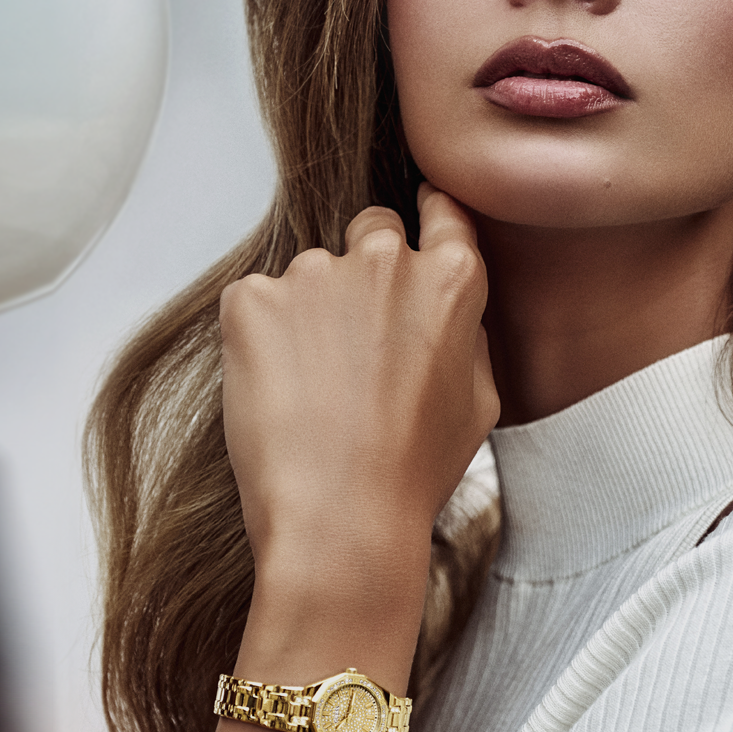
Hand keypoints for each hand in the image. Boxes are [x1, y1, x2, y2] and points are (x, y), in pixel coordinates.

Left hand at [218, 184, 498, 589]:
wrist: (339, 521)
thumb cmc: (413, 471)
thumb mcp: (480, 400)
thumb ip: (468, 332)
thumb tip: (448, 304)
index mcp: (452, 280)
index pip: (443, 210)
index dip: (429, 219)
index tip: (417, 230)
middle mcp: (387, 261)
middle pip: (374, 228)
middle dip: (368, 266)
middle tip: (357, 338)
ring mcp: (315, 274)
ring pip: (313, 271)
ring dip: (313, 310)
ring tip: (315, 386)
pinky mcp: (253, 299)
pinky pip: (258, 300)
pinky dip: (263, 336)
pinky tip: (279, 390)